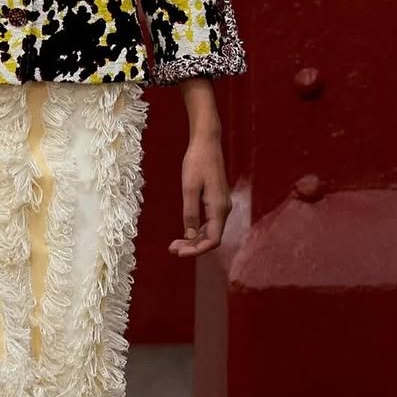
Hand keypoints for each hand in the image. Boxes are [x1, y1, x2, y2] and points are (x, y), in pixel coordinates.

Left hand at [168, 135, 232, 257]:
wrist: (207, 143)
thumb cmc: (197, 162)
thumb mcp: (189, 188)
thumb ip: (190, 214)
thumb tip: (190, 237)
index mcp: (219, 208)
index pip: (213, 240)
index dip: (197, 250)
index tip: (179, 253)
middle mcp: (224, 209)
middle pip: (211, 238)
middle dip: (192, 247)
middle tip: (171, 249)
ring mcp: (222, 205)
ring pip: (210, 231)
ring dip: (194, 240)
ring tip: (175, 244)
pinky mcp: (217, 201)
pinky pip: (210, 222)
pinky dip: (197, 230)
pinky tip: (185, 232)